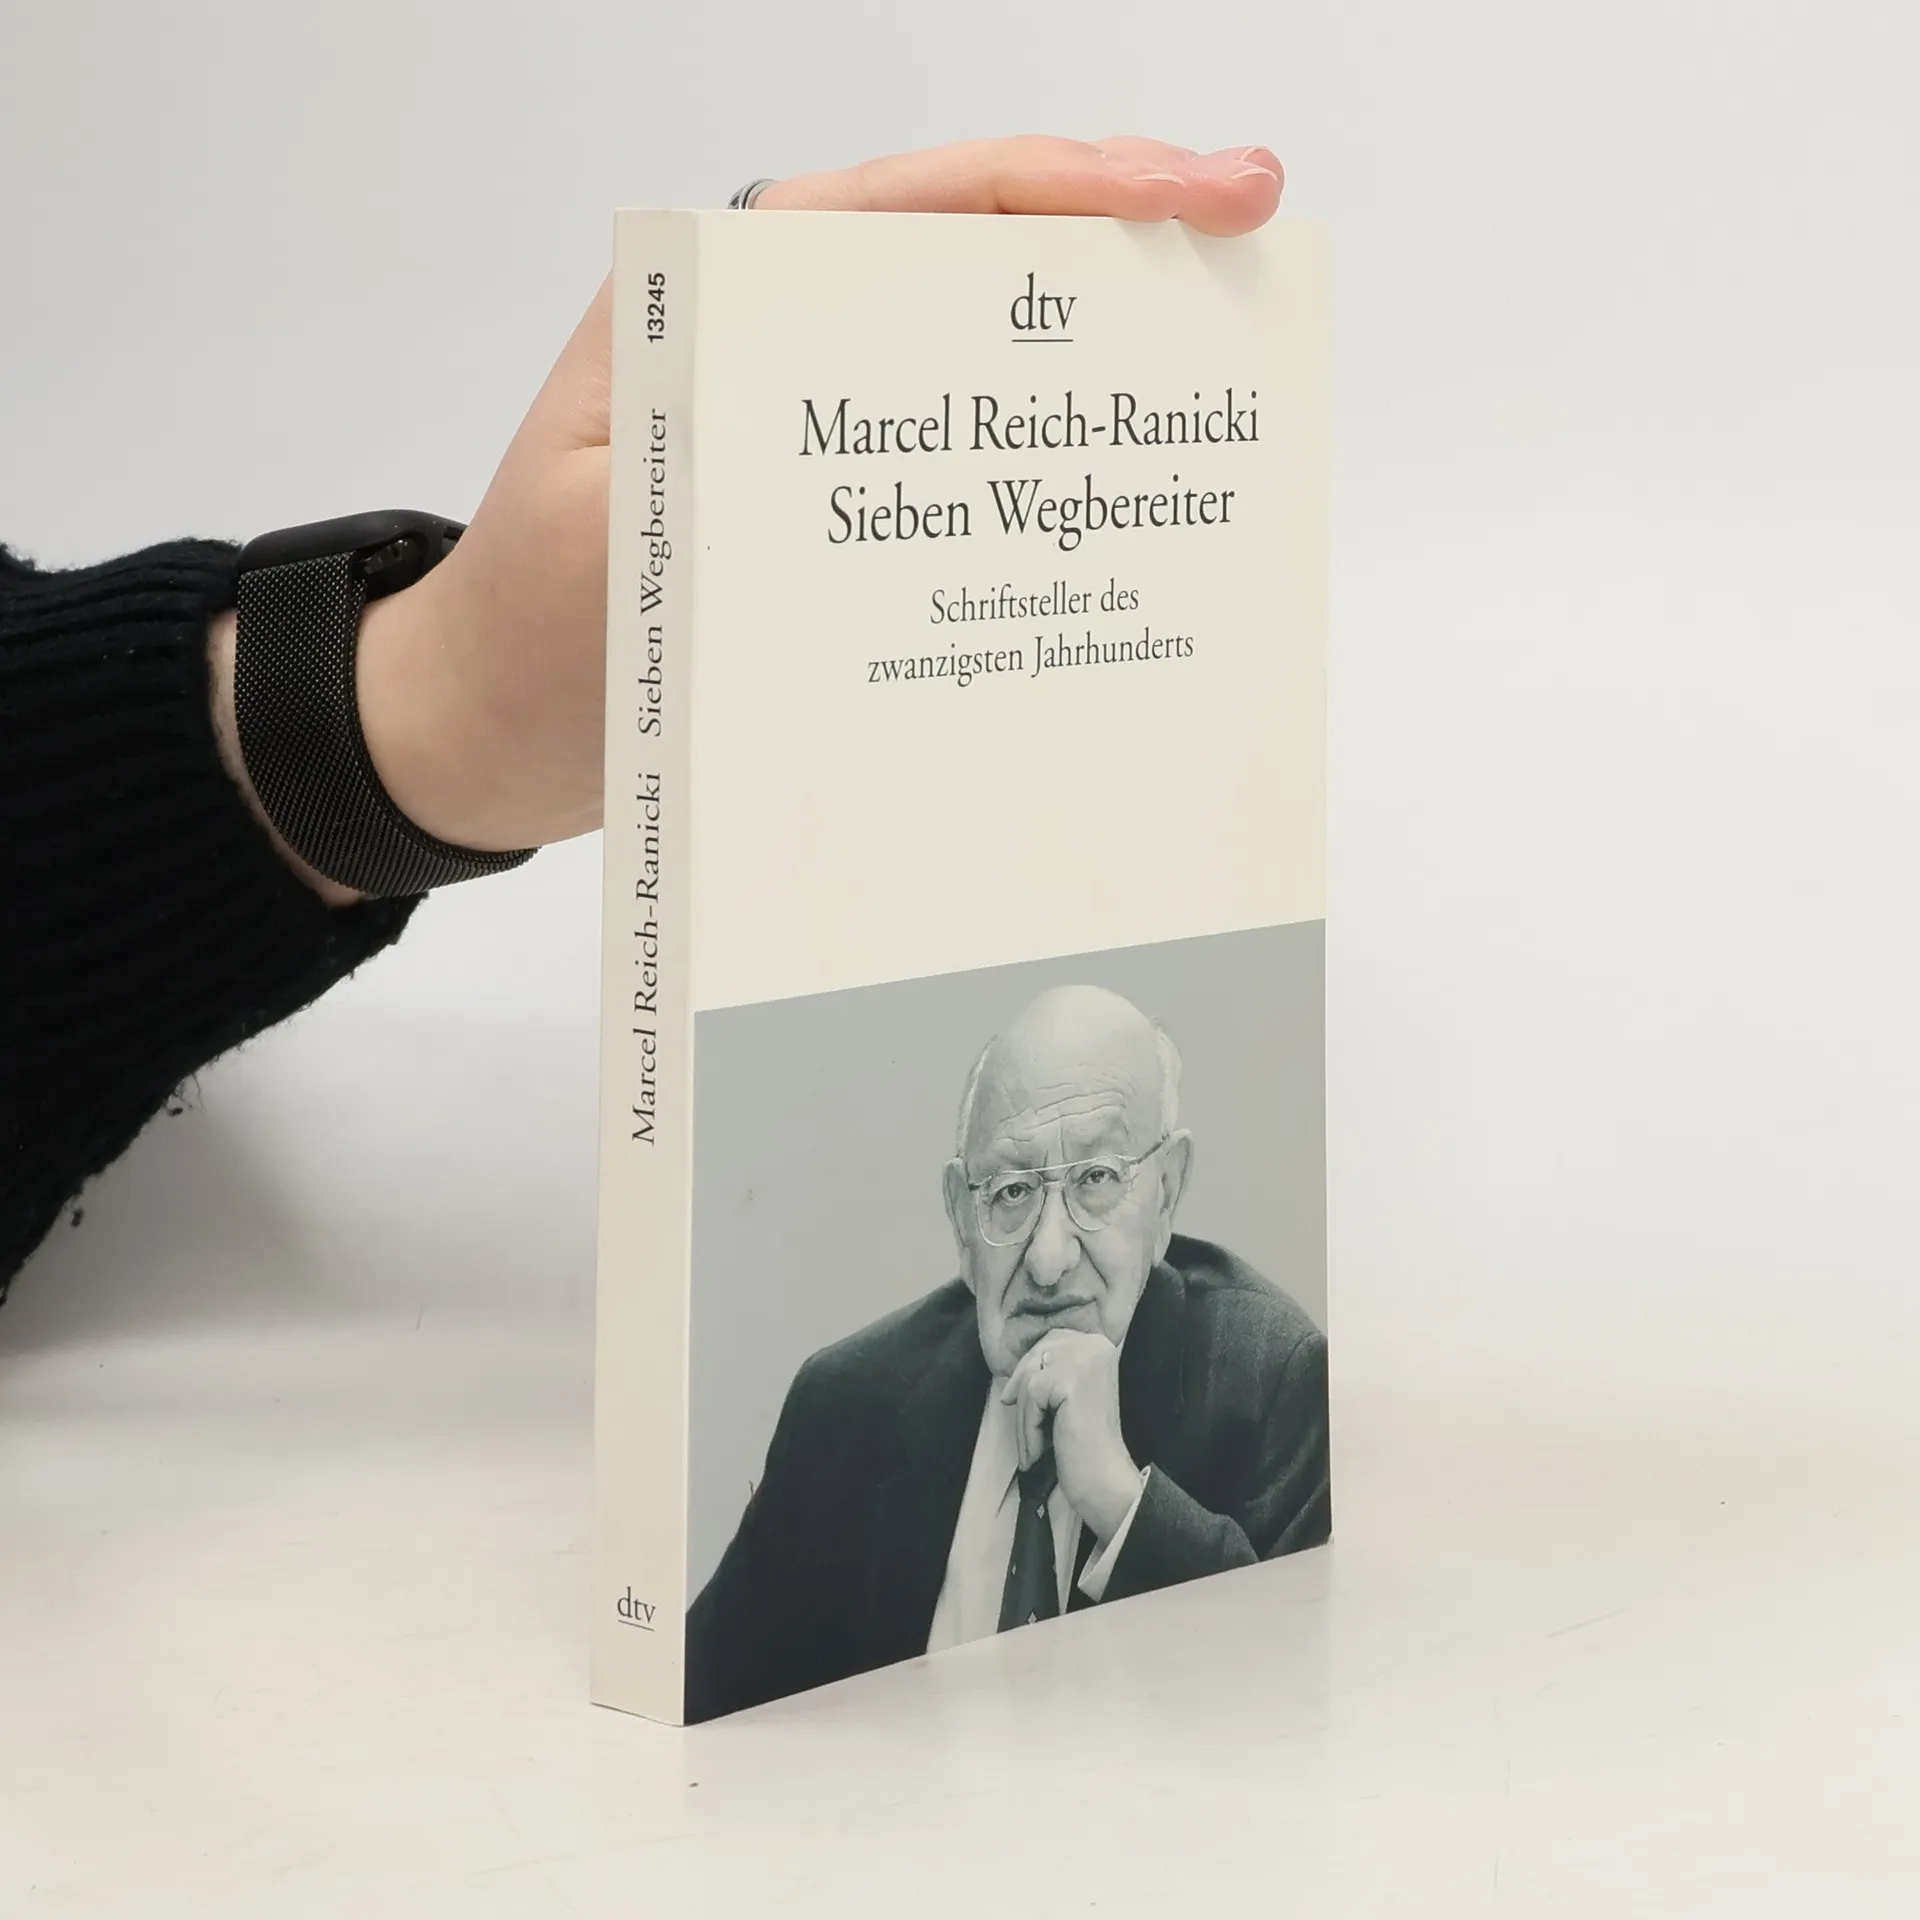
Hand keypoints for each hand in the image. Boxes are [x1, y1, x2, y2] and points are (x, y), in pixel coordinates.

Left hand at [217, 135, 1283, 897]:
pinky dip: (1031, 458)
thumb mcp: (609, 549)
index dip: (1076, 188)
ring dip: (1087, 349)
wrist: (481, 731)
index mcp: (718, 300)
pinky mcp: (822, 506)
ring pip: (971, 352)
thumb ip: (725, 469)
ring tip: (1213, 350)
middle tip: (1252, 240)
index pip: (921, 204)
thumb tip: (881, 434)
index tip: (1204, 195)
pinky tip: (1107, 488)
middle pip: (970, 254)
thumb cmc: (527, 641)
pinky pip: (946, 455)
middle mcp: (774, 339)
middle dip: (1116, 242)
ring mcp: (805, 422)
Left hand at [999, 1327, 1142, 1543]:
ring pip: (1030, 1378)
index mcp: (1099, 1342)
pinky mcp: (1070, 1380)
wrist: (1105, 1478)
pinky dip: (1027, 1427)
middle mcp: (1095, 1343)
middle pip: (1037, 1355)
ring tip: (1030, 1445)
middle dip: (1020, 1388)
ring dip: (1023, 1415)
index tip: (1013, 1395)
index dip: (1029, 1367)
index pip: (1051, 1339)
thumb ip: (1052, 1369)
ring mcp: (1084, 1359)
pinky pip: (1030, 1397)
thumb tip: (1012, 1371)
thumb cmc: (1086, 1440)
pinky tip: (1036, 1452)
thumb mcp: (1069, 1394)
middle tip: (1010, 1412)